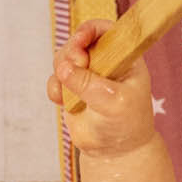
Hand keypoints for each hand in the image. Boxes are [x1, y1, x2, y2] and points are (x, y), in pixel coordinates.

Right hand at [46, 21, 156, 158]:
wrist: (116, 151)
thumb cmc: (126, 124)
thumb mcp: (114, 103)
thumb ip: (89, 84)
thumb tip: (63, 68)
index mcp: (124, 58)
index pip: (106, 30)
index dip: (90, 30)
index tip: (81, 40)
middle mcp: (105, 62)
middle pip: (77, 42)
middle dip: (71, 52)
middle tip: (77, 64)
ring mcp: (86, 75)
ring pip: (62, 59)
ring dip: (61, 71)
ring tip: (72, 92)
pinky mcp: (71, 89)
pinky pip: (55, 80)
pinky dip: (55, 89)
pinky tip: (63, 102)